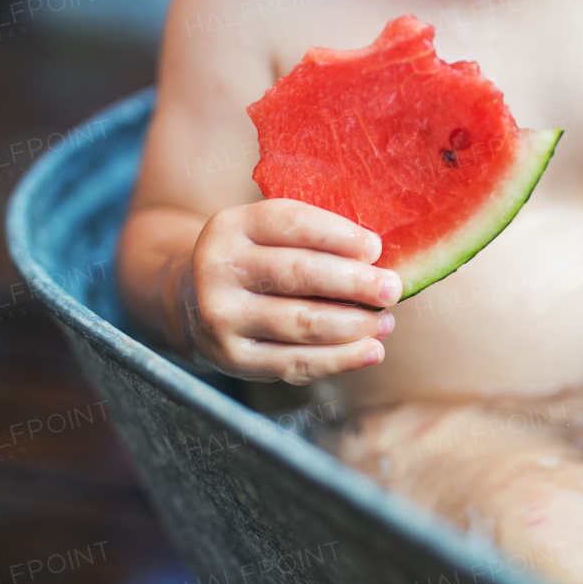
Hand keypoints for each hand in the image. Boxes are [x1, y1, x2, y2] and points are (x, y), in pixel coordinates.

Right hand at [180, 199, 401, 384]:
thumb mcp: (264, 236)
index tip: (376, 248)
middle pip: (299, 274)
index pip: (291, 222)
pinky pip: (296, 362)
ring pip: (302, 322)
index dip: (338, 234)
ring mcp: (222, 316)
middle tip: (392, 289)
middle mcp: (219, 268)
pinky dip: (340, 359)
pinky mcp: (233, 358)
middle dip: (354, 283)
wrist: (190, 303)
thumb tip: (380, 260)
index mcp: (232, 226)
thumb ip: (311, 238)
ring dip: (354, 325)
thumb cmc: (253, 263)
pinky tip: (371, 351)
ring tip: (385, 323)